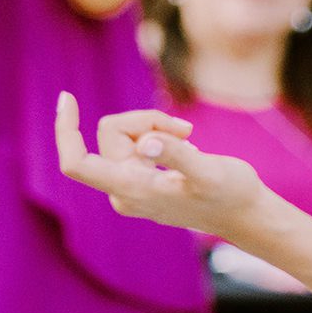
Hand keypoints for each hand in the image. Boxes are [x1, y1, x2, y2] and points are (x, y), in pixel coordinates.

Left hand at [55, 93, 269, 244]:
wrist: (245, 215)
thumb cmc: (231, 194)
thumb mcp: (209, 171)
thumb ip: (177, 155)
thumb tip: (147, 142)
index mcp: (130, 190)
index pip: (77, 163)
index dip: (66, 131)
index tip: (67, 97)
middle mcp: (123, 191)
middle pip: (111, 133)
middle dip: (145, 120)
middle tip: (185, 130)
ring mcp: (131, 186)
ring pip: (125, 134)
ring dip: (155, 126)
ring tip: (189, 139)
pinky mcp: (142, 179)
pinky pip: (137, 142)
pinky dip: (160, 135)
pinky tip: (188, 151)